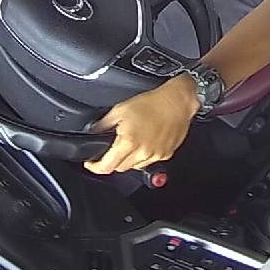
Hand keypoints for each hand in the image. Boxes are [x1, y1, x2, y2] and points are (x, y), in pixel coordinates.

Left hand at [85, 75, 199, 174]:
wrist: (177, 101)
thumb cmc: (152, 102)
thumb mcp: (121, 109)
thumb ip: (104, 124)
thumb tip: (94, 132)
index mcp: (129, 142)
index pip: (107, 166)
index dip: (95, 167)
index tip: (91, 163)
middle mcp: (143, 152)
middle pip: (120, 168)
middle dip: (112, 161)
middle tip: (112, 149)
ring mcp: (155, 155)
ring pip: (135, 167)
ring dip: (129, 159)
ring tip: (132, 141)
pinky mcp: (165, 155)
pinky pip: (149, 161)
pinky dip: (143, 155)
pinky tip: (145, 141)